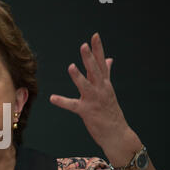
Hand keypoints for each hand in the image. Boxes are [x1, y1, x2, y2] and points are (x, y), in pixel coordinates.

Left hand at [49, 33, 129, 150]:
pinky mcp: (87, 112)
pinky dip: (62, 102)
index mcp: (104, 83)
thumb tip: (109, 59)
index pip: (101, 62)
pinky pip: (72, 106)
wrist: (117, 134)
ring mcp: (94, 100)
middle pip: (95, 71)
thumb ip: (106, 73)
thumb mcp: (109, 90)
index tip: (94, 35)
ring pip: (86, 86)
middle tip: (83, 45)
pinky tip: (52, 98)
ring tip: (71, 67)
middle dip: (89, 58)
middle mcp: (101, 89)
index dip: (98, 49)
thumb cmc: (110, 111)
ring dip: (78, 77)